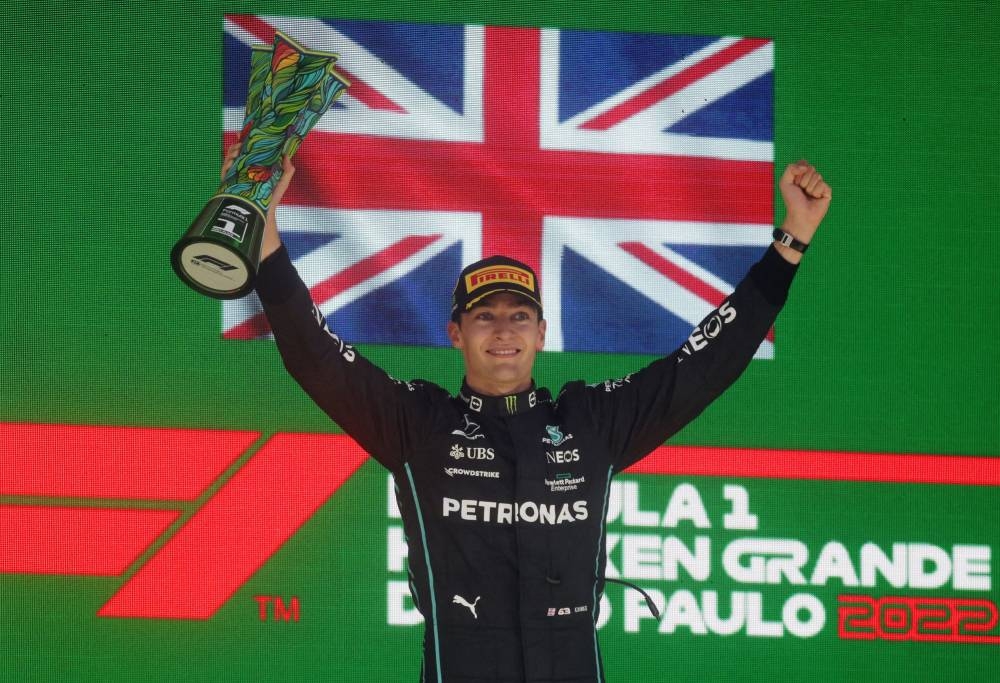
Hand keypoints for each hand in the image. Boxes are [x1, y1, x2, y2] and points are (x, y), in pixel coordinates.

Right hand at [221, 142, 294, 259]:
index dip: (246, 142)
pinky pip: (224, 172)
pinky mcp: (228, 185)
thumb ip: (287, 170)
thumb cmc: (271, 200)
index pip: (247, 153)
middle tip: (241, 139)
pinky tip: (233, 159)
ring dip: (232, 152)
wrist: (262, 216)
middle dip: (237, 145)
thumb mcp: (282, 183)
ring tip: (238, 148)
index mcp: (253, 169)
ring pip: (229, 161)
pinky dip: (226, 163)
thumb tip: (288, 156)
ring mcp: (234, 178)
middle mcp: (242, 172)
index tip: (246, 132)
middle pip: (236, 154)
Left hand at [776, 160, 831, 262]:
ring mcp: (820, 184)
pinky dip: (816, 192)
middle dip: (803, 180)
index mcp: (802, 175)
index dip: (797, 172)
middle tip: (801, 191)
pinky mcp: (827, 191)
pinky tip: (815, 198)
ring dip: (809, 187)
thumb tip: (806, 166)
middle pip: (811, 168)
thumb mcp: (784, 182)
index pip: (803, 163)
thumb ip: (791, 168)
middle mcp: (812, 178)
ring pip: (817, 176)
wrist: (799, 215)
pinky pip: (823, 184)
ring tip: (808, 196)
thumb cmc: (792, 201)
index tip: (794, 183)